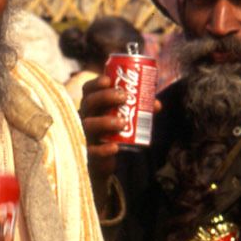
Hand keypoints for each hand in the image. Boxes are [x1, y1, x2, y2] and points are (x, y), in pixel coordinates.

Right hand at [79, 73, 159, 188]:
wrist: (103, 160)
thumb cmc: (112, 132)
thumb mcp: (123, 118)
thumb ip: (138, 110)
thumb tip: (156, 104)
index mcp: (92, 106)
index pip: (89, 90)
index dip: (96, 83)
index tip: (109, 80)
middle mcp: (85, 117)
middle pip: (89, 102)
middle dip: (105, 97)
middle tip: (124, 97)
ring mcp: (84, 134)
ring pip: (88, 125)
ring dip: (105, 121)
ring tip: (123, 122)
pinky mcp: (88, 153)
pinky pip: (92, 151)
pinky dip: (103, 149)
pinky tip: (115, 147)